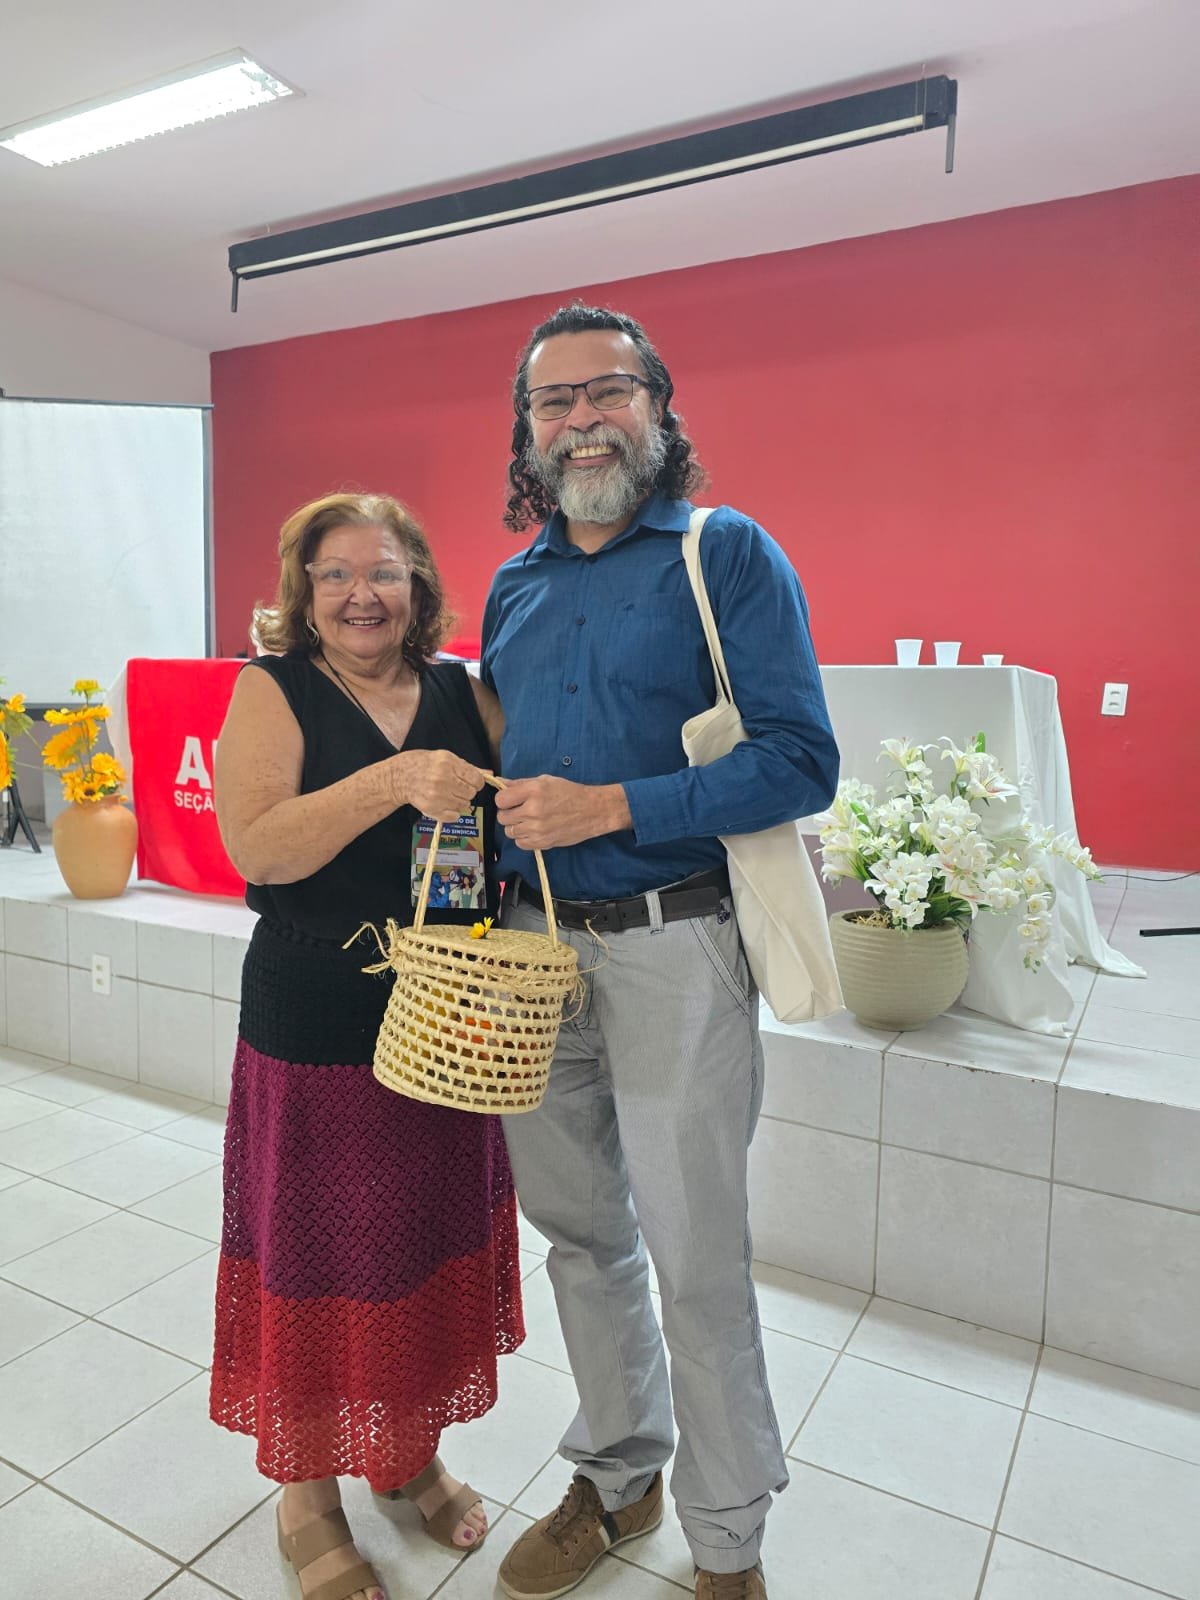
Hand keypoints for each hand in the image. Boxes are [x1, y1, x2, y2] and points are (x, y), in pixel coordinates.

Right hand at [390, 749, 488, 821]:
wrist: (399, 777)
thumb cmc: (423, 764)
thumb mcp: (445, 758)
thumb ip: (468, 767)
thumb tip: (490, 774)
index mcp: (448, 763)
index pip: (476, 779)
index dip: (476, 782)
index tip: (470, 781)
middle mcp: (443, 780)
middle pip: (471, 793)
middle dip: (467, 791)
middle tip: (456, 787)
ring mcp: (437, 796)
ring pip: (464, 805)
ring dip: (460, 802)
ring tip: (448, 795)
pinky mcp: (431, 809)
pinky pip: (454, 816)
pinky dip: (452, 813)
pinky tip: (444, 804)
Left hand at [495, 775, 630, 851]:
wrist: (593, 811)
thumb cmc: (570, 793)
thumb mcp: (545, 781)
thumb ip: (520, 783)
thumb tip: (500, 782)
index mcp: (533, 791)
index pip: (500, 800)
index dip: (504, 799)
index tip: (510, 800)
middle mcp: (533, 810)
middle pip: (502, 817)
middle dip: (508, 813)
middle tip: (520, 810)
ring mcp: (537, 829)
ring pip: (509, 832)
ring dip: (516, 826)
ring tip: (529, 820)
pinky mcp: (543, 843)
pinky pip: (520, 844)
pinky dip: (524, 838)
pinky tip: (534, 830)